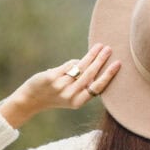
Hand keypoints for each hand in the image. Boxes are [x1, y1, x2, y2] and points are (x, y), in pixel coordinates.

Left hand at [0, 43, 121, 127]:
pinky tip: (81, 58)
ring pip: (81, 67)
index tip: (118, 64)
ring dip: (92, 55)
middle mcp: (70, 95)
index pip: (98, 87)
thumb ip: (83, 85)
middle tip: (109, 49)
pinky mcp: (52, 77)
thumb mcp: (71, 97)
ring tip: (100, 46)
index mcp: (78, 102)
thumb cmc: (55, 96)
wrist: (31, 99)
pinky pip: (69, 65)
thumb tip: (97, 66)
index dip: (108, 75)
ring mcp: (61, 86)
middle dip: (101, 60)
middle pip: (90, 74)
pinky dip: (74, 62)